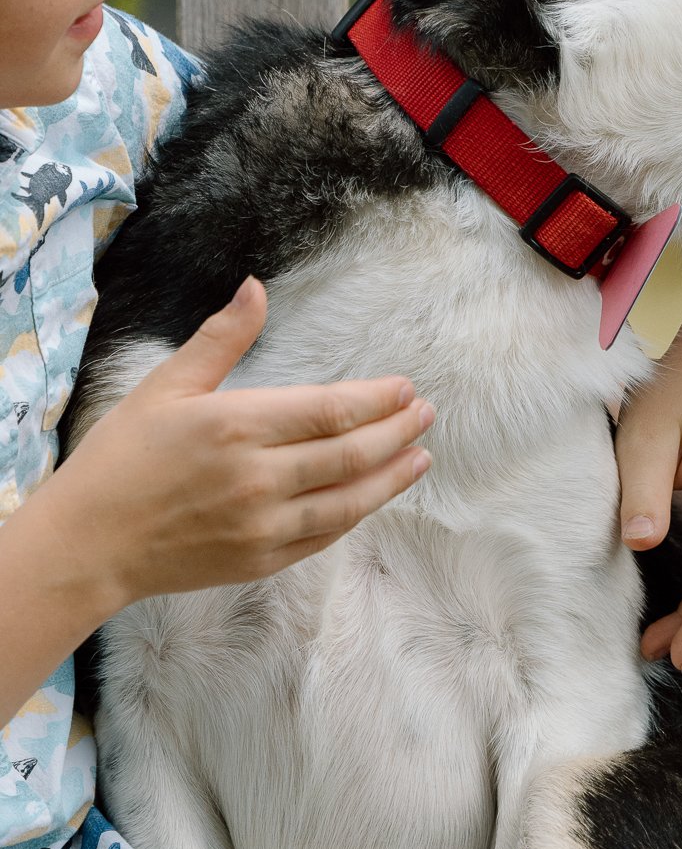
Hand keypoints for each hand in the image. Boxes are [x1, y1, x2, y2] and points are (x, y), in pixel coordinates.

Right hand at [50, 277, 432, 610]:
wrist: (89, 541)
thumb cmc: (121, 458)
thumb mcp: (165, 386)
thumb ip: (221, 339)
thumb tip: (256, 288)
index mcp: (237, 425)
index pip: (332, 410)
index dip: (378, 399)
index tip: (405, 389)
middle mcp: (258, 478)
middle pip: (352, 454)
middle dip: (398, 432)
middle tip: (425, 416)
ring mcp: (263, 525)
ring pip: (349, 501)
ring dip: (392, 478)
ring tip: (420, 457)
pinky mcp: (261, 560)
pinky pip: (324, 536)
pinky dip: (355, 514)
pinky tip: (372, 496)